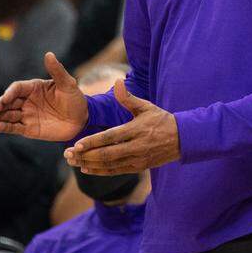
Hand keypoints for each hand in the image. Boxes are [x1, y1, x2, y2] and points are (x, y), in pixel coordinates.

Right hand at [0, 52, 87, 140]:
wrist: (83, 120)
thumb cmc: (75, 99)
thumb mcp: (68, 84)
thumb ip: (57, 71)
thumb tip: (49, 54)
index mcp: (34, 88)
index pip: (17, 88)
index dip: (10, 93)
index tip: (5, 98)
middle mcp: (28, 101)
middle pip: (9, 102)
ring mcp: (28, 115)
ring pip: (9, 114)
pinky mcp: (30, 129)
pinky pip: (16, 127)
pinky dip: (7, 127)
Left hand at [64, 80, 179, 174]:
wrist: (182, 139)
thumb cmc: (161, 120)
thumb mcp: (146, 106)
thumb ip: (128, 98)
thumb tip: (117, 81)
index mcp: (136, 129)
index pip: (110, 137)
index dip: (93, 142)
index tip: (77, 144)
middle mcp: (136, 146)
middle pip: (107, 154)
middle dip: (86, 155)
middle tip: (69, 155)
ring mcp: (138, 159)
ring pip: (110, 165)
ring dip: (90, 164)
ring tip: (74, 162)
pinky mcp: (139, 167)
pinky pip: (116, 171)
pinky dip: (100, 171)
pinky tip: (87, 169)